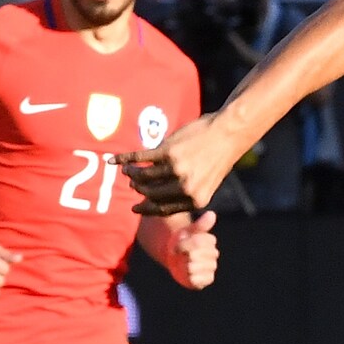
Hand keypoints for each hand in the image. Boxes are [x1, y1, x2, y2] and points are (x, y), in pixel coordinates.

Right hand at [115, 116, 237, 216]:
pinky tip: (115, 161)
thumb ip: (186, 190)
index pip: (163, 209)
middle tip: (131, 184)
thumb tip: (156, 194)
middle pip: (151, 194)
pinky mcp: (169, 152)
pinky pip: (140, 158)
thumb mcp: (206, 181)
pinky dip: (125, 159)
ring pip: (144, 177)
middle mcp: (186, 188)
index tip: (136, 208)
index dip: (147, 209)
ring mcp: (177, 169)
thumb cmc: (217, 156)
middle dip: (138, 190)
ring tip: (127, 170)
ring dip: (131, 174)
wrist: (228, 134)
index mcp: (196, 199)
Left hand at [171, 210, 218, 288]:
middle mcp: (213, 254)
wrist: (179, 256)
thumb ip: (200, 224)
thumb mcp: (188, 231)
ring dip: (185, 265)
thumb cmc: (184, 241)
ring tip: (183, 264)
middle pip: (194, 255)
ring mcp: (211, 267)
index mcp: (210, 241)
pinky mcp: (207, 279)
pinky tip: (188, 274)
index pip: (198, 242)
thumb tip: (212, 214)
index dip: (184, 245)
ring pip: (195, 267)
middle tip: (180, 255)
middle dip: (184, 255)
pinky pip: (200, 280)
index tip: (177, 246)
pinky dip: (191, 277)